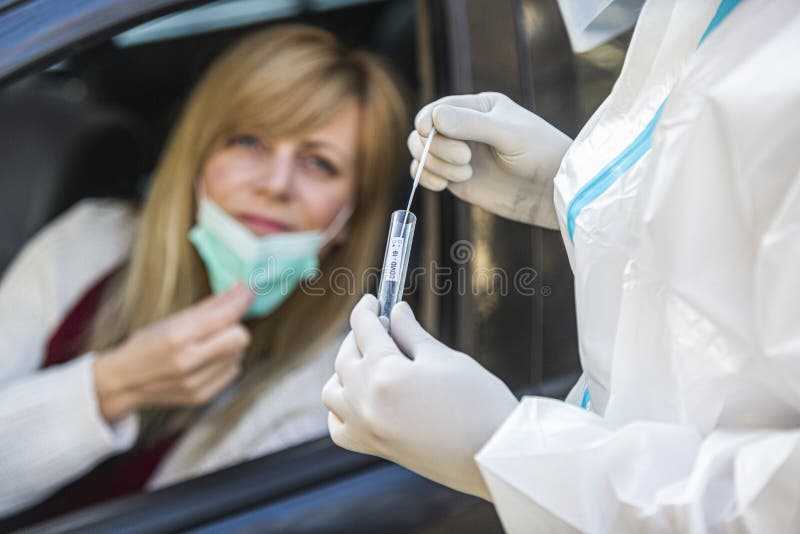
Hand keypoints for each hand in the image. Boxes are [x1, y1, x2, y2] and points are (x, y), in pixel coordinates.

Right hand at [93, 284, 252, 422]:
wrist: (124, 383)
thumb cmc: (147, 345)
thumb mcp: (171, 320)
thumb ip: (210, 307)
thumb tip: (240, 288)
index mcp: (176, 337)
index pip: (224, 317)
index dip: (242, 301)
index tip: (251, 289)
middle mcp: (187, 363)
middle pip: (240, 337)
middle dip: (235, 327)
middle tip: (220, 324)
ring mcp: (196, 383)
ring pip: (239, 354)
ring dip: (229, 345)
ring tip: (205, 345)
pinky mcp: (203, 397)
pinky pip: (233, 371)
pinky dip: (225, 362)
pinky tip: (205, 361)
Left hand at [322, 295, 517, 499]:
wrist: (493, 456)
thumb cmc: (478, 404)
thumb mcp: (444, 358)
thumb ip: (411, 333)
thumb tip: (395, 312)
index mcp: (385, 375)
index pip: (364, 330)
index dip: (367, 309)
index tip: (373, 299)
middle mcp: (366, 403)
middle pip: (345, 357)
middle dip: (359, 336)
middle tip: (382, 325)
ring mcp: (366, 429)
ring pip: (333, 391)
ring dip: (345, 370)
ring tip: (371, 360)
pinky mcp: (374, 448)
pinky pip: (339, 425)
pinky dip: (342, 407)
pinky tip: (362, 396)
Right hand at [408, 92, 570, 228]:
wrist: (552, 192)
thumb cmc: (540, 154)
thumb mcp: (508, 134)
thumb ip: (471, 124)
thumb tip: (433, 118)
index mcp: (477, 107)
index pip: (436, 109)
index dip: (428, 123)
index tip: (434, 134)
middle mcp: (463, 128)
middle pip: (423, 132)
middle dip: (436, 147)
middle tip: (465, 160)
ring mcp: (458, 155)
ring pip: (423, 153)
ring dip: (435, 165)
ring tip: (465, 175)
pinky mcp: (456, 178)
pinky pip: (426, 174)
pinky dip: (426, 178)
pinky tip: (442, 185)